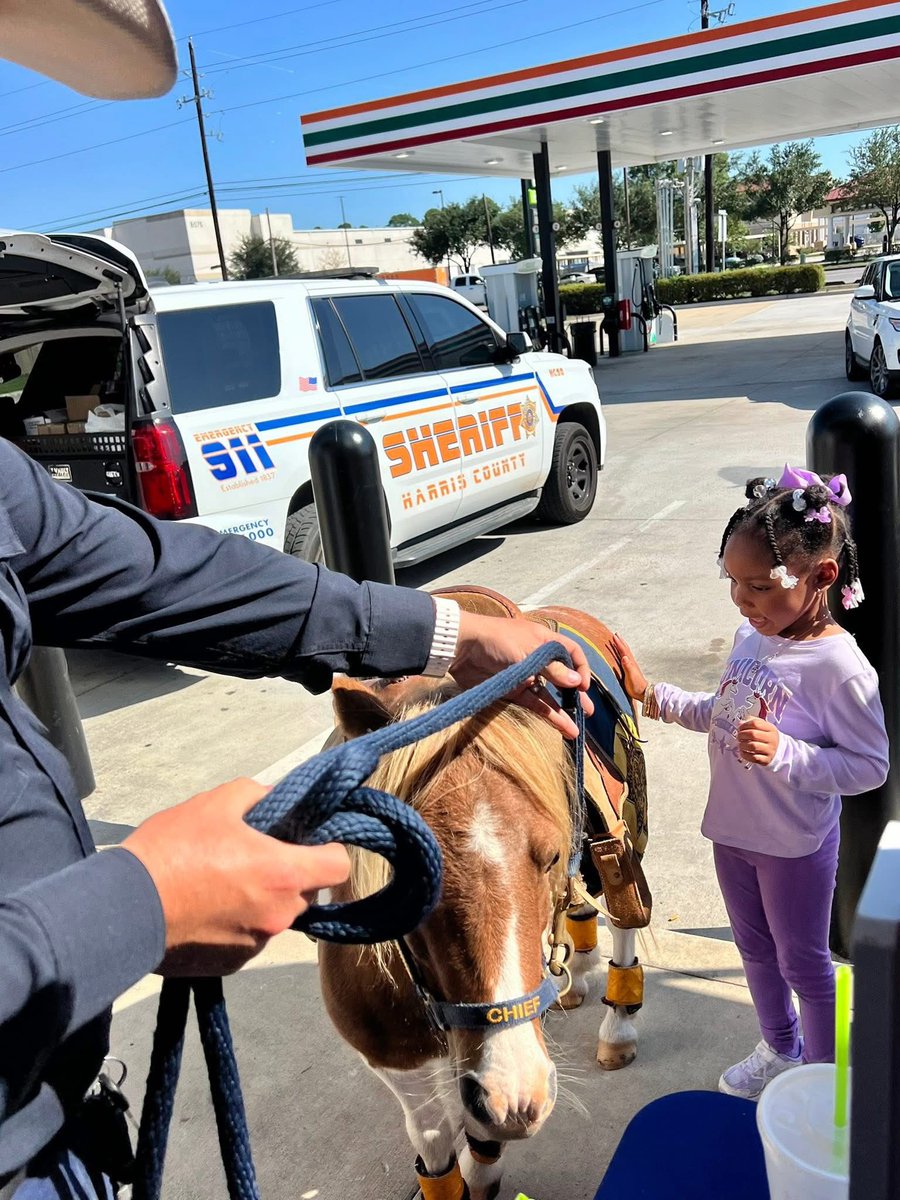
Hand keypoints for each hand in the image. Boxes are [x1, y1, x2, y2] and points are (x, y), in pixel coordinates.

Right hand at [123, 779, 349, 975]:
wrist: (123, 907)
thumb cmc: (173, 850)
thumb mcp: (218, 802)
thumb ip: (258, 796)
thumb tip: (276, 799)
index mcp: (283, 873)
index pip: (339, 866)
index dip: (330, 849)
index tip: (310, 840)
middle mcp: (279, 915)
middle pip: (307, 891)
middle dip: (289, 872)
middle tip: (255, 855)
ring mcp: (256, 945)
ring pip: (277, 915)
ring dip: (263, 899)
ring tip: (223, 881)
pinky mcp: (232, 965)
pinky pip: (250, 938)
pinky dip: (238, 923)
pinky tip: (207, 908)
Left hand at [450, 611, 593, 737]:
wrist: (462, 648)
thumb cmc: (498, 640)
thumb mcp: (529, 651)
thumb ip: (553, 669)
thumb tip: (576, 682)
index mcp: (544, 641)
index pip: (570, 653)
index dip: (581, 668)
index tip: (583, 685)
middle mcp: (537, 659)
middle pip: (562, 678)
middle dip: (575, 695)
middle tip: (588, 711)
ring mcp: (525, 677)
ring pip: (549, 696)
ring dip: (563, 711)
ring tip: (577, 729)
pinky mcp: (512, 691)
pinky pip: (535, 704)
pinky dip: (548, 716)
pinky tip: (563, 727)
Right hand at [612, 633, 648, 700]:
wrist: (643, 692)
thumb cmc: (636, 686)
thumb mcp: (631, 676)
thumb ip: (628, 667)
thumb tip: (624, 657)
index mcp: (630, 663)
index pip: (623, 651)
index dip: (618, 643)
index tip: (613, 636)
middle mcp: (631, 662)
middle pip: (625, 649)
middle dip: (620, 641)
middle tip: (616, 634)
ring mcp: (631, 665)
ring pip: (626, 652)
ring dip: (622, 645)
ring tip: (619, 641)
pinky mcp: (630, 669)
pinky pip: (625, 657)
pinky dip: (623, 653)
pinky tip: (622, 654)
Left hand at [737, 718, 779, 765]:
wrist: (778, 750)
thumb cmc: (767, 737)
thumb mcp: (763, 726)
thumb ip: (752, 721)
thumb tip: (741, 723)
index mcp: (771, 728)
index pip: (755, 723)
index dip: (744, 725)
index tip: (740, 727)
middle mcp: (771, 739)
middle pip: (753, 734)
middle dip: (742, 735)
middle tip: (739, 736)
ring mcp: (770, 750)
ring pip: (752, 746)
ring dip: (742, 745)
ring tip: (740, 744)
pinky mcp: (766, 760)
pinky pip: (753, 757)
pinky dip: (745, 754)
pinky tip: (743, 752)